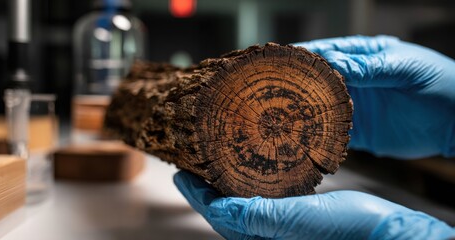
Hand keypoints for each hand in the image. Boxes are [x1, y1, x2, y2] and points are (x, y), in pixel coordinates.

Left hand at [174, 170, 454, 239]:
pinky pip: (261, 197)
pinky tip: (247, 169)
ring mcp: (281, 223)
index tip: (182, 173)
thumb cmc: (352, 230)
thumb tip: (217, 208)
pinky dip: (248, 182)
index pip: (218, 215)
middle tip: (192, 161)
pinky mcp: (295, 212)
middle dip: (206, 186)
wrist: (387, 232)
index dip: (197, 194)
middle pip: (225, 209)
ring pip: (241, 202)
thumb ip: (258, 216)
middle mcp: (268, 234)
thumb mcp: (299, 219)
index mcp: (264, 238)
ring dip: (224, 182)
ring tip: (212, 161)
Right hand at [294, 35, 454, 158]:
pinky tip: (301, 135)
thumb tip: (334, 63)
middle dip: (295, 85)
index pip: (326, 53)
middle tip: (272, 90)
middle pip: (316, 81)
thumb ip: (370, 68)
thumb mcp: (404, 68)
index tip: (283, 63)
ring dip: (301, 111)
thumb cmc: (439, 84)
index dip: (304, 57)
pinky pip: (330, 133)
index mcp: (362, 56)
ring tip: (279, 114)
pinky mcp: (357, 132)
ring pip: (318, 107)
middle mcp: (353, 80)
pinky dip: (316, 134)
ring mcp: (353, 107)